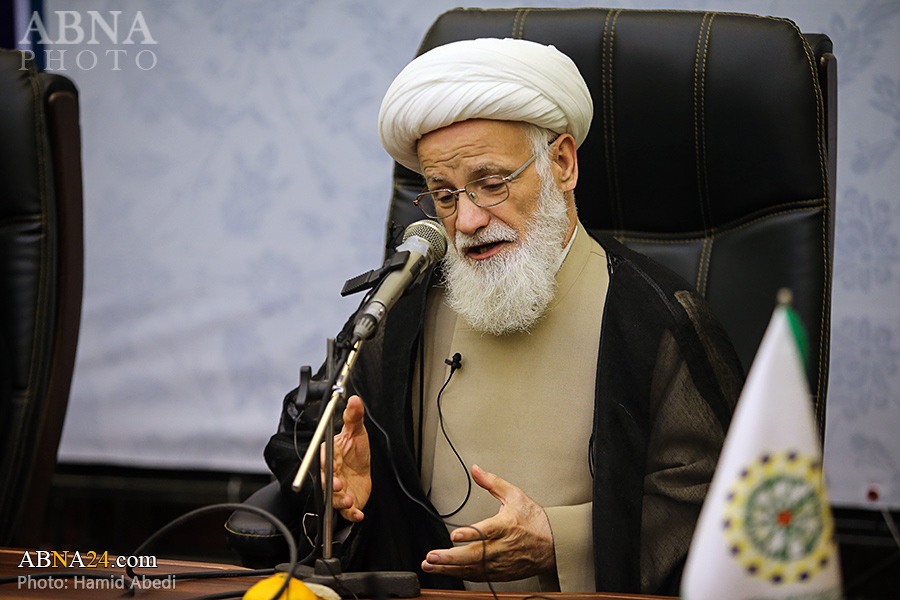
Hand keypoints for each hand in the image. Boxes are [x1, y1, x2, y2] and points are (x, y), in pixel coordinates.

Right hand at [325, 395, 370, 521]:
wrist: (363, 473)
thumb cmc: (356, 452)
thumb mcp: (357, 432)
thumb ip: (354, 417)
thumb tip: (354, 399)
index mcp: (331, 455)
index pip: (325, 458)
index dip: (327, 462)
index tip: (331, 465)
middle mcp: (331, 474)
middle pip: (325, 480)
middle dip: (330, 484)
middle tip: (338, 485)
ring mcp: (337, 489)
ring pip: (333, 497)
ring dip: (339, 501)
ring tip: (348, 500)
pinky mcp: (345, 502)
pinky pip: (346, 511)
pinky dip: (352, 514)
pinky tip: (358, 513)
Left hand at [421, 465, 555, 581]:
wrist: (552, 545)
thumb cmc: (534, 521)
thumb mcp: (515, 495)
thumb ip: (492, 482)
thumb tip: (476, 470)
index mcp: (508, 525)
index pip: (488, 530)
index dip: (472, 534)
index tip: (456, 535)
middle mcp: (504, 547)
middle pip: (477, 554)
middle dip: (452, 557)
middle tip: (432, 556)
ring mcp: (501, 562)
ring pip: (473, 568)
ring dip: (450, 569)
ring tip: (430, 565)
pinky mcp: (500, 573)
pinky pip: (478, 576)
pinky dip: (460, 575)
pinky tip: (444, 572)